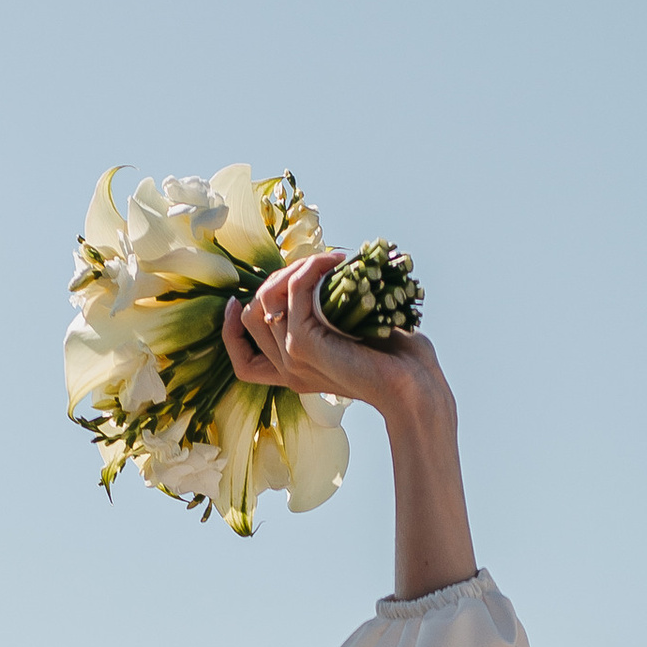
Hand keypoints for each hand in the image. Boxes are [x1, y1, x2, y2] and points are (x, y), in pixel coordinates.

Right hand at [221, 247, 448, 422]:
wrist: (415, 385)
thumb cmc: (394, 359)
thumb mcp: (350, 336)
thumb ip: (325, 316)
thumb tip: (316, 275)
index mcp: (295, 372)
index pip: (243, 359)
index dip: (230, 329)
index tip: (235, 299)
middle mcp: (288, 369)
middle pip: (250, 316)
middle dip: (276, 279)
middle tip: (314, 266)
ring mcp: (292, 358)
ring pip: (266, 298)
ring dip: (296, 267)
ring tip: (328, 261)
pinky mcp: (304, 343)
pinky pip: (292, 289)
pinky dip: (311, 266)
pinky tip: (336, 262)